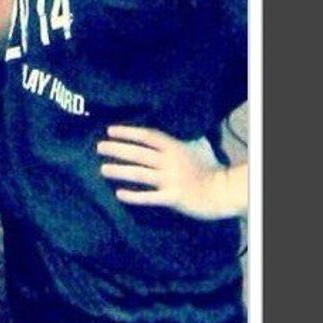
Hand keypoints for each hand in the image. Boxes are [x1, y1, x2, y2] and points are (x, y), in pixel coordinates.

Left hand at [96, 125, 245, 220]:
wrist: (222, 191)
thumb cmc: (210, 167)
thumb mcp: (198, 144)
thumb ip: (183, 136)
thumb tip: (174, 125)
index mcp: (175, 147)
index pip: (147, 136)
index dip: (128, 132)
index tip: (110, 131)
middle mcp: (170, 161)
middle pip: (139, 153)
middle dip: (117, 150)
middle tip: (99, 147)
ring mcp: (170, 180)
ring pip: (140, 174)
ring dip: (120, 171)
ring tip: (103, 169)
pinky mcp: (172, 198)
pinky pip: (149, 197)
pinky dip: (134, 196)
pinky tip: (119, 194)